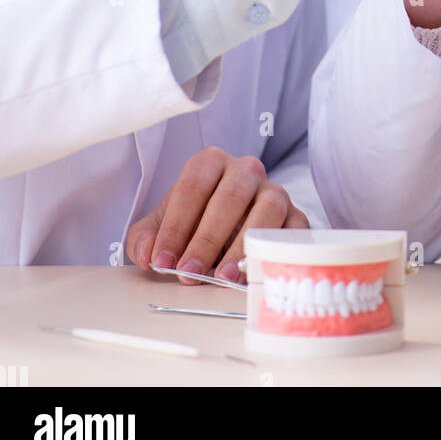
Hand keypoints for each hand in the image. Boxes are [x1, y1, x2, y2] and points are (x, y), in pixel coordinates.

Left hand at [125, 147, 308, 284]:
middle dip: (206, 239)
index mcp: (210, 162)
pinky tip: (255, 272)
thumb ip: (145, 238)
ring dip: (242, 245)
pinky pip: (295, 229)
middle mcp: (245, 170)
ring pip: (266, 209)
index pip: (193, 187)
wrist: (229, 228)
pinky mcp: (296, 215)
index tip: (162, 261)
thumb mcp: (163, 226)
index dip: (175, 226)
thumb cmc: (194, 223)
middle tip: (189, 274)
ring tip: (222, 277)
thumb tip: (147, 253)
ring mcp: (274, 191)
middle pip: (230, 197)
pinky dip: (277, 250)